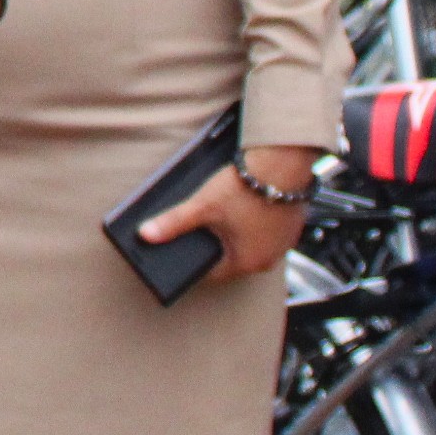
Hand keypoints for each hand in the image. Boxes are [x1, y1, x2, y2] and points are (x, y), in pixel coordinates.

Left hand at [144, 144, 314, 283]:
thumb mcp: (203, 206)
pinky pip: (263, 231)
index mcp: (248, 262)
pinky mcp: (289, 226)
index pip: (210, 272)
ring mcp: (282, 243)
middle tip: (201, 223)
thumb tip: (146, 235)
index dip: (191, 259)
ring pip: (247, 243)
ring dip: (232, 233)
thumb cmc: (247, 187)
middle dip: (212, 243)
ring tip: (220, 212)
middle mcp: (268, 259)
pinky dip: (250, 223)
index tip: (180, 247)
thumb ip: (173, 223)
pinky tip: (241, 205)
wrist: (283, 162)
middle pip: (229, 257)